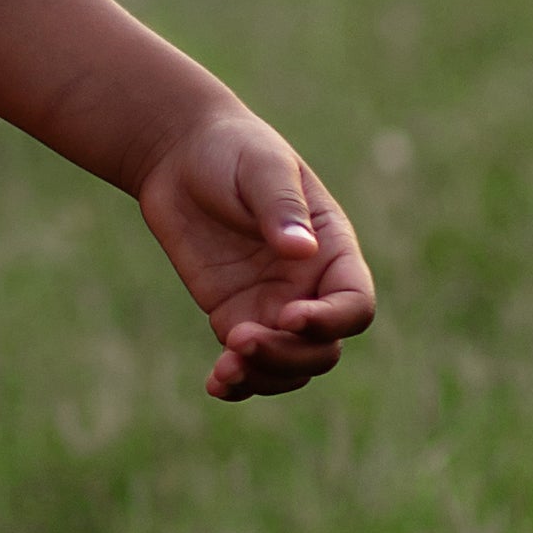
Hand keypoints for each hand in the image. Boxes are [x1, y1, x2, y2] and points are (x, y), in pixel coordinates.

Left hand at [134, 111, 376, 399]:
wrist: (179, 153)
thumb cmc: (232, 149)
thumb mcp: (261, 168)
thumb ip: (281, 207)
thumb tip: (301, 249)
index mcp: (333, 251)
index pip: (353, 304)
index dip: (330, 321)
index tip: (289, 315)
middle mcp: (309, 286)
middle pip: (323, 348)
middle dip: (289, 355)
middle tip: (241, 339)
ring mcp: (272, 305)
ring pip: (288, 365)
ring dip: (264, 375)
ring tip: (225, 369)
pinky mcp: (234, 314)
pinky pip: (246, 361)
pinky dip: (237, 380)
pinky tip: (216, 383)